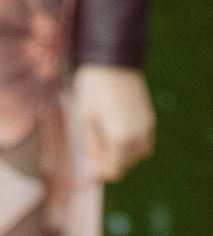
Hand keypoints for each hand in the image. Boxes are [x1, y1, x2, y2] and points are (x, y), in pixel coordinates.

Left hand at [71, 64, 154, 180]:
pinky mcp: (150, 119)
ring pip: (137, 155)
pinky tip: (117, 134)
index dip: (100, 173)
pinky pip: (144, 143)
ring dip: (122, 155)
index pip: (114, 169)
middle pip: (125, 164)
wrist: (111, 62)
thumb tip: (94, 171)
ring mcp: (147, 127)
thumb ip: (92, 146)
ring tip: (102, 139)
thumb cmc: (91, 90)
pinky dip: (132, 145)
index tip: (88, 172)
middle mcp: (138, 135)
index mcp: (119, 137)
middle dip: (109, 163)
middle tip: (92, 152)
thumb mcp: (85, 118)